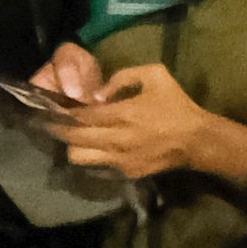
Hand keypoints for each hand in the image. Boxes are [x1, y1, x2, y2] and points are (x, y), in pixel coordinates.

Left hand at [33, 57, 228, 182]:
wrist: (196, 140)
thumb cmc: (175, 104)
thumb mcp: (156, 75)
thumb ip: (123, 77)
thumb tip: (97, 94)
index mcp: (123, 113)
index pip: (81, 115)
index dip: (62, 112)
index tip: (51, 107)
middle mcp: (116, 138)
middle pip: (73, 137)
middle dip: (59, 128)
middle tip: (52, 121)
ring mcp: (119, 159)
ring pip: (78, 157)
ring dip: (74, 145)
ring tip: (76, 135)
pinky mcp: (125, 172)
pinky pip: (96, 166)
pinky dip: (92, 156)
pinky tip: (97, 147)